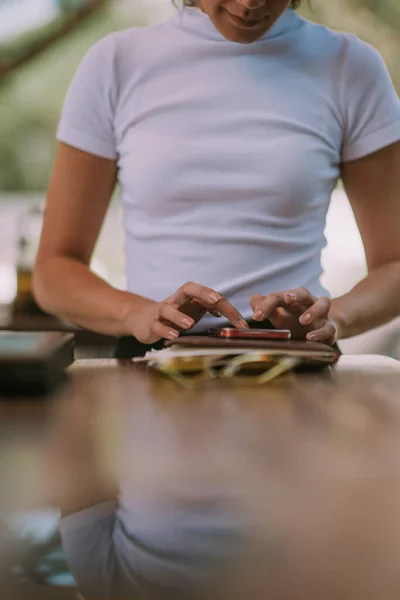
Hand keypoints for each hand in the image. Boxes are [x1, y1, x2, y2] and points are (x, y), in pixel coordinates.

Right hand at [129, 282, 247, 343]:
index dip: (226, 308)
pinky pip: (157, 325)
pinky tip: (174, 336)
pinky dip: (165, 329)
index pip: (209, 296)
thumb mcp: (193, 310)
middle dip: (203, 292)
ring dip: (179, 316)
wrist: (143, 319)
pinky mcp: (151, 324)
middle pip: (188, 289)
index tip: (240, 322)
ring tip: (190, 324)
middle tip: (216, 300)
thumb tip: (231, 314)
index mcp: (189, 296)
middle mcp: (176, 300)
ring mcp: (162, 311)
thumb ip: (211, 309)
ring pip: (169, 308)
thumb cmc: (175, 314)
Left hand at [250, 287, 338, 344]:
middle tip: (287, 298)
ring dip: (313, 311)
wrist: (322, 329)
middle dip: (295, 294)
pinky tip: (310, 337)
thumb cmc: (294, 320)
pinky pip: (329, 327)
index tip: (257, 317)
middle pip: (303, 292)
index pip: (278, 297)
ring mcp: (322, 313)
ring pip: (323, 303)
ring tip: (303, 320)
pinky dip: (321, 332)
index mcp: (292, 299)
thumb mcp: (277, 314)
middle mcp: (308, 302)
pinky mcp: (331, 327)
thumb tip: (254, 301)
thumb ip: (264, 307)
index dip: (266, 305)